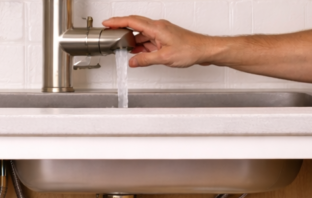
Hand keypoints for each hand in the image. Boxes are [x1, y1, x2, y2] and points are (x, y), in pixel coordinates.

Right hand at [102, 16, 219, 67]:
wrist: (204, 50)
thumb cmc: (190, 50)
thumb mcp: (164, 58)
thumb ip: (145, 59)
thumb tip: (133, 61)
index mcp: (156, 28)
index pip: (132, 21)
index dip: (117, 21)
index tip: (107, 23)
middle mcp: (158, 27)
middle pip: (135, 25)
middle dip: (122, 29)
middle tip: (111, 34)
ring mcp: (162, 32)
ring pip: (142, 34)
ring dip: (133, 41)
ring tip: (124, 49)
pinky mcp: (165, 38)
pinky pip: (149, 39)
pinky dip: (142, 45)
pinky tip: (139, 53)